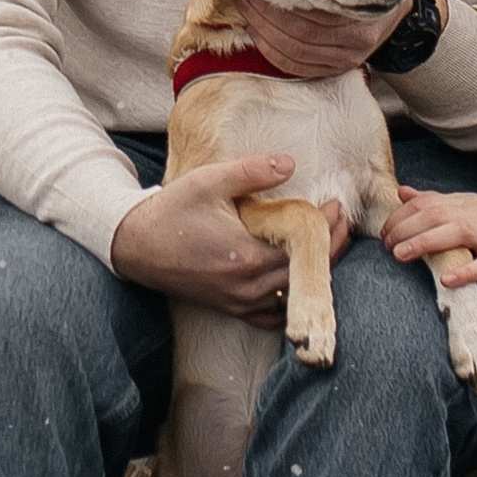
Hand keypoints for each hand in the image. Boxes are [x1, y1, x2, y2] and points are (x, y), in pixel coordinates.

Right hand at [112, 154, 350, 318]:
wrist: (135, 245)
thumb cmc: (173, 211)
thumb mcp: (210, 181)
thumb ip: (253, 172)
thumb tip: (290, 163)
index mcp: (249, 256)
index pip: (306, 247)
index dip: (328, 226)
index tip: (337, 205)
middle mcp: (249, 286)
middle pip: (309, 274)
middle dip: (331, 246)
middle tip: (340, 220)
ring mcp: (241, 302)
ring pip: (295, 295)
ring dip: (315, 272)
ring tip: (326, 245)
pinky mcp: (232, 309)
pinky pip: (274, 313)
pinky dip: (291, 297)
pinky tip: (297, 278)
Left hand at [233, 0, 408, 81]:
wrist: (397, 10)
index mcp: (365, 13)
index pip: (315, 13)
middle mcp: (357, 40)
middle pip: (300, 32)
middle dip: (267, 14)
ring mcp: (345, 58)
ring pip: (294, 50)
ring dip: (264, 31)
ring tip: (247, 8)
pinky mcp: (333, 68)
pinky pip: (295, 67)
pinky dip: (272, 51)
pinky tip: (256, 33)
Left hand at [384, 187, 476, 293]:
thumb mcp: (466, 210)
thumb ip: (434, 202)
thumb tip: (403, 193)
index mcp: (464, 203)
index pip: (426, 203)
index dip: (401, 216)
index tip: (383, 232)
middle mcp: (476, 215)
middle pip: (436, 214)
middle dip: (406, 228)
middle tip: (386, 245)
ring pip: (457, 233)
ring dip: (425, 243)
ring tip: (401, 254)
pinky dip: (465, 271)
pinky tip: (446, 279)